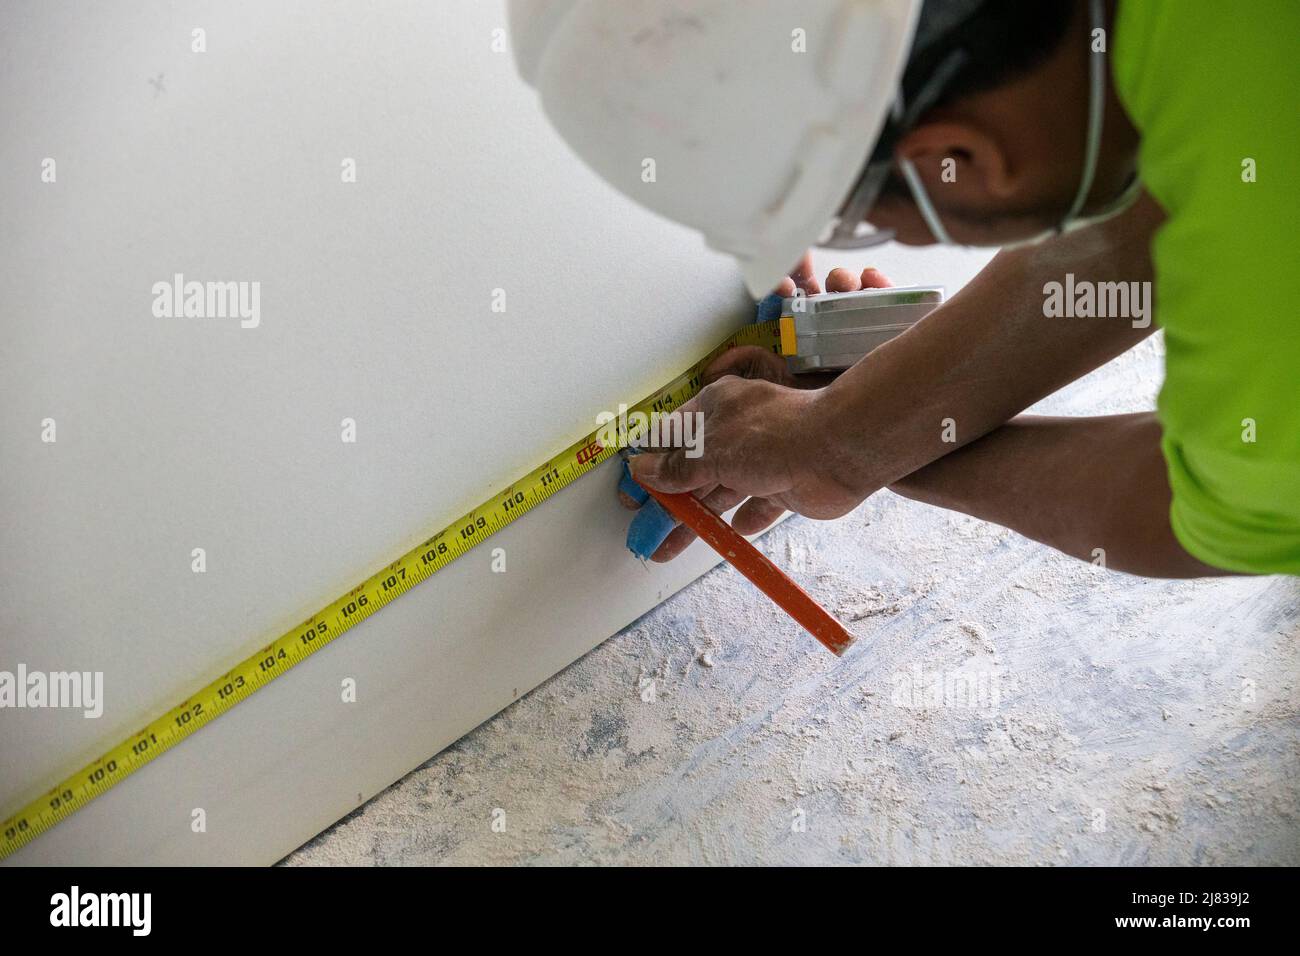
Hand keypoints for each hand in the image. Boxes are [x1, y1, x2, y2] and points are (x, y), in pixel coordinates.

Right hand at [621, 256, 892, 560]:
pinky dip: (743, 522)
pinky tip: (729, 535)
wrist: (840, 449)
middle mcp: (736, 433)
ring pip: (719, 493)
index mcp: (714, 409)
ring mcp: (760, 461)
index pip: (670, 438)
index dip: (648, 466)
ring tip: (668, 548)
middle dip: (668, 502)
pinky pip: (757, 507)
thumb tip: (643, 468)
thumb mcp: (711, 450)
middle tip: (645, 529)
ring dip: (695, 520)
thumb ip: (676, 465)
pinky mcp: (783, 487)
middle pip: (692, 470)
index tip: (631, 493)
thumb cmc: (775, 436)